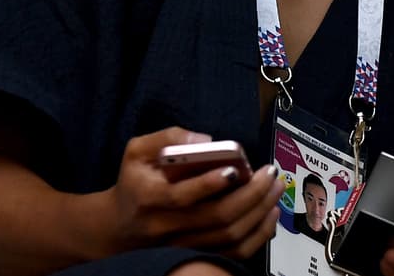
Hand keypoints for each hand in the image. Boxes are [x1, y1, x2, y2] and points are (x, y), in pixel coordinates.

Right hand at [106, 127, 283, 258]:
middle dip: (251, 194)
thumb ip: (168, 137)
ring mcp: (183, 246)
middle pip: (217, 217)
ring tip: (275, 188)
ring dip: (259, 212)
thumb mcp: (138, 151)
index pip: (182, 196)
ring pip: (229, 237)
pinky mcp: (197, 255)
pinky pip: (233, 253)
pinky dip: (258, 235)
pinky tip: (270, 213)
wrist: (118, 227)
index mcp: (150, 197)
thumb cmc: (135, 182)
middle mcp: (166, 226)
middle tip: (270, 173)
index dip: (210, 184)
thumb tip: (206, 139)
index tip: (235, 169)